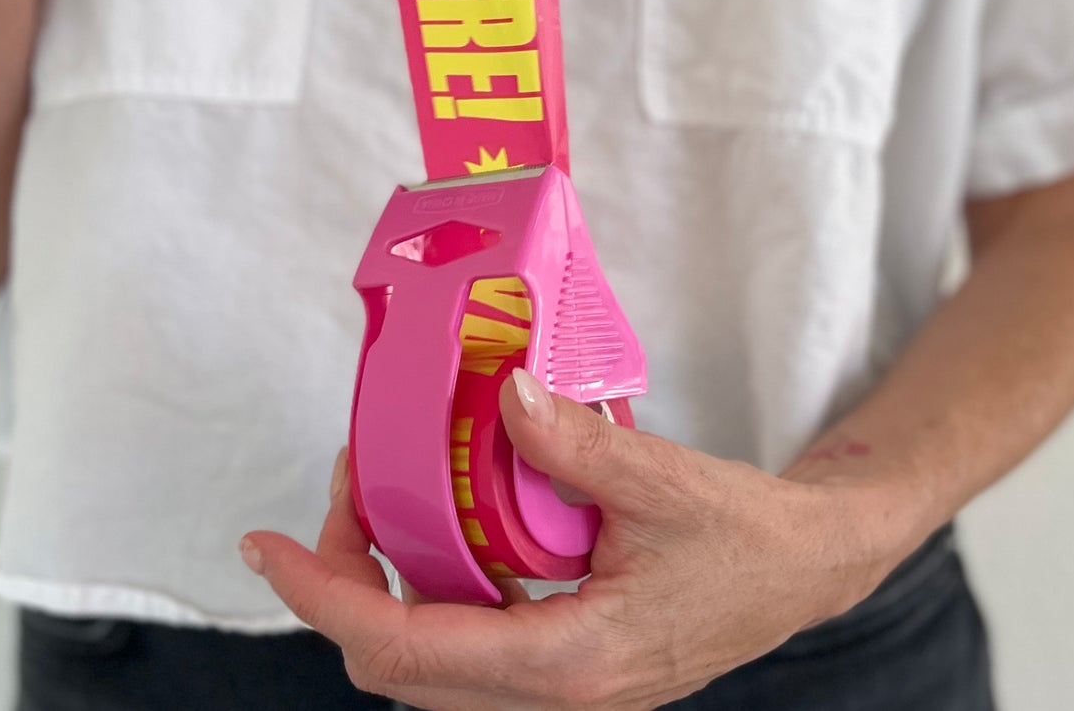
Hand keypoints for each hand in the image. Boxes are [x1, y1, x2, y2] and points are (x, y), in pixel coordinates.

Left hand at [241, 371, 917, 710]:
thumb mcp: (665, 480)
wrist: (807, 570)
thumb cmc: (747, 536)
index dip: (323, 597)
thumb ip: (576, 443)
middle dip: (346, 584)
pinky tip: (449, 521)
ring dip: (387, 588)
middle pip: (399, 670)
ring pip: (429, 667)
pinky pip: (469, 645)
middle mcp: (554, 694)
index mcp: (570, 662)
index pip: (407, 648)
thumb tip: (501, 391)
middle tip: (345, 491)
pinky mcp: (567, 665)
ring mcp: (559, 688)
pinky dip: (434, 588)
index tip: (266, 546)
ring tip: (382, 497)